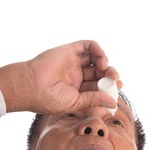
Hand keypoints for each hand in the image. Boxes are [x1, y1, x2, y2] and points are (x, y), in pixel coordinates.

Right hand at [0, 40, 121, 113]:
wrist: (30, 86)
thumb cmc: (49, 99)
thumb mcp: (76, 103)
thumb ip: (95, 100)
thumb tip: (114, 103)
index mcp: (78, 90)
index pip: (99, 86)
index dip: (110, 86)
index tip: (118, 88)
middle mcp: (77, 75)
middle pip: (100, 72)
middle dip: (110, 75)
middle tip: (115, 79)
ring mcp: (74, 62)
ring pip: (96, 59)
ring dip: (106, 63)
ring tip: (107, 69)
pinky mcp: (70, 51)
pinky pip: (88, 46)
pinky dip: (98, 50)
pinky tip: (101, 59)